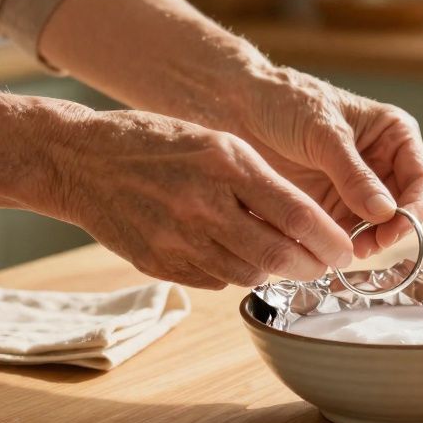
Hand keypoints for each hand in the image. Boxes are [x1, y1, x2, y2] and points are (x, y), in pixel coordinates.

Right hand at [44, 107, 353, 288]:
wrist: (79, 160)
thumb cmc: (156, 142)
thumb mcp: (216, 143)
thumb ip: (259, 182)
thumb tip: (303, 225)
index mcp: (225, 164)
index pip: (296, 216)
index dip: (328, 241)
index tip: (343, 249)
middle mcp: (203, 204)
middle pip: (277, 256)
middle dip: (310, 266)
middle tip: (323, 265)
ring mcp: (177, 238)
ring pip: (247, 274)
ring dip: (271, 271)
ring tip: (280, 258)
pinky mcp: (158, 263)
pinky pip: (213, 280)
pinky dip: (232, 272)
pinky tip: (233, 255)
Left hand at [237, 66, 422, 256]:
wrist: (240, 106)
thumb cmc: (286, 101)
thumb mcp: (324, 133)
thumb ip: (354, 174)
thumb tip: (386, 211)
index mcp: (393, 135)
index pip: (421, 179)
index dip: (414, 208)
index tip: (395, 228)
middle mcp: (380, 164)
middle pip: (402, 209)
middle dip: (389, 231)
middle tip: (368, 246)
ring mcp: (355, 188)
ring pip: (375, 227)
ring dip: (365, 242)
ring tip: (344, 249)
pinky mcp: (329, 206)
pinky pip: (345, 233)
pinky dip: (341, 244)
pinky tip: (327, 248)